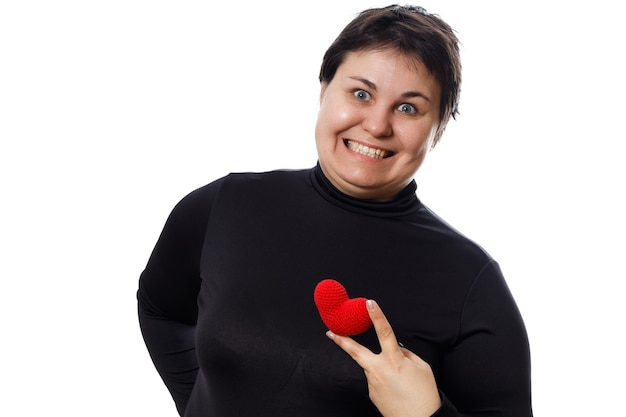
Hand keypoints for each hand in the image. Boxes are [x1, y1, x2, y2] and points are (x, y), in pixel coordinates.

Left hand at [326, 300, 441, 416]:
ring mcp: (373, 383)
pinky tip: (395, 390)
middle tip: (330, 332)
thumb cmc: (424, 395)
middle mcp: (379, 370)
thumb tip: (397, 350)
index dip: (376, 316)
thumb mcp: (422, 367)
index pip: (384, 332)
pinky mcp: (371, 394)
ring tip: (400, 382)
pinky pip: (376, 380)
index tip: (369, 303)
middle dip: (342, 341)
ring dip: (380, 368)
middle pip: (356, 351)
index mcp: (394, 360)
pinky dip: (384, 380)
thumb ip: (406, 355)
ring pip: (372, 367)